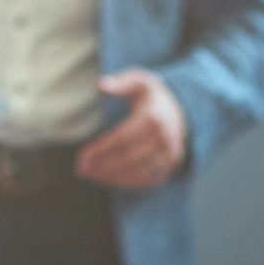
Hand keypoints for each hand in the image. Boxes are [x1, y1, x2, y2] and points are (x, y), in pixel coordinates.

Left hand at [75, 70, 188, 188]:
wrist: (181, 108)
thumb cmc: (150, 95)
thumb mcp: (138, 81)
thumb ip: (120, 83)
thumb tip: (102, 85)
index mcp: (153, 118)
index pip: (122, 139)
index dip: (101, 150)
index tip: (82, 157)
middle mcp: (164, 138)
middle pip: (128, 158)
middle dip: (102, 166)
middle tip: (82, 170)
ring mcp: (170, 153)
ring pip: (138, 172)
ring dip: (113, 177)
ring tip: (92, 176)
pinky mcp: (172, 164)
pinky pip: (149, 179)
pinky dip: (129, 183)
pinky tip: (110, 180)